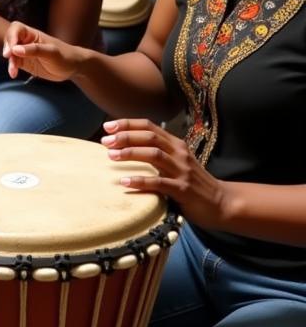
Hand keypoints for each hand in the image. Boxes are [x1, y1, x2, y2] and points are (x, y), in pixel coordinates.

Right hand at [2, 22, 82, 80]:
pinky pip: (14, 63)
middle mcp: (26, 41)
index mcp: (33, 34)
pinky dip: (12, 68)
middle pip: (10, 40)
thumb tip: (15, 49)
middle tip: (9, 57)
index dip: (11, 36)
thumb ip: (34, 50)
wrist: (72, 68)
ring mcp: (24, 52)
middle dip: (7, 48)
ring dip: (10, 61)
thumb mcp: (52, 52)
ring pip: (10, 53)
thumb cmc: (65, 56)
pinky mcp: (25, 62)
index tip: (11, 49)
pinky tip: (13, 74)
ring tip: (13, 71)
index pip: (16, 29)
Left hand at [101, 118, 229, 227]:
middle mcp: (179, 154)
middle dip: (126, 137)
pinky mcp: (183, 190)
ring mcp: (182, 171)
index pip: (150, 127)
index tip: (107, 127)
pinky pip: (159, 183)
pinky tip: (124, 181)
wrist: (221, 202)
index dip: (128, 124)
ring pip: (154, 155)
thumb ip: (157, 154)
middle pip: (150, 138)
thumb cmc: (192, 182)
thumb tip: (125, 148)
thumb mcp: (176, 163)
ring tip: (111, 156)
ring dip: (131, 154)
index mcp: (176, 145)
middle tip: (105, 141)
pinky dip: (140, 181)